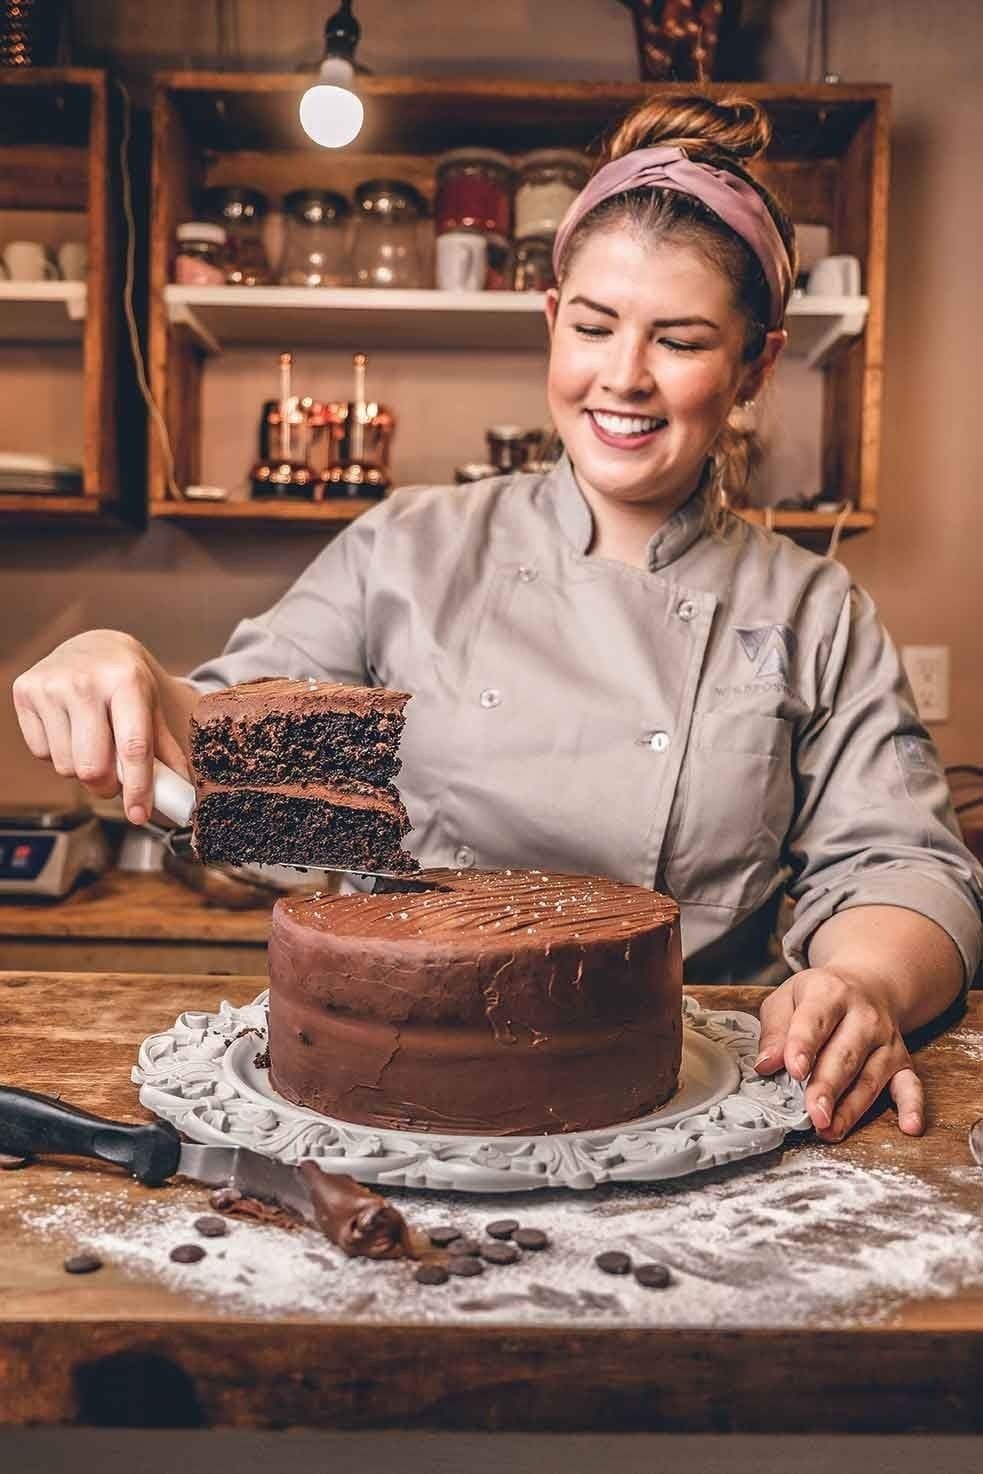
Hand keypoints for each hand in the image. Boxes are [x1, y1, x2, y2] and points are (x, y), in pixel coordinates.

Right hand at [11, 630, 188, 825]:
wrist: (92, 646)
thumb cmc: (127, 682)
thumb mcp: (152, 707)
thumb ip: (165, 751)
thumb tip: (182, 793)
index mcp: (126, 681)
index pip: (132, 748)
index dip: (137, 788)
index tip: (139, 815)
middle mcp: (86, 681)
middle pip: (92, 768)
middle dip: (107, 786)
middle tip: (115, 779)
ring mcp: (51, 685)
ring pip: (65, 766)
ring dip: (82, 769)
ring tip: (93, 745)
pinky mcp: (24, 692)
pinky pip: (41, 753)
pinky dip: (57, 753)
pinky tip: (69, 730)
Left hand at [754, 967, 923, 1141]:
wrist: (869, 985)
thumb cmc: (820, 997)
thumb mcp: (788, 997)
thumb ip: (775, 1029)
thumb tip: (766, 1064)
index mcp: (830, 994)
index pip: (814, 1020)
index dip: (803, 1046)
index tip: (794, 1070)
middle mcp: (864, 1016)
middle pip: (845, 1055)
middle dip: (828, 1087)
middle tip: (813, 1113)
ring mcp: (886, 1041)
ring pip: (870, 1078)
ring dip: (852, 1108)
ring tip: (830, 1130)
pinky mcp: (902, 1061)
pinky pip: (910, 1085)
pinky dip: (913, 1106)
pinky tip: (910, 1127)